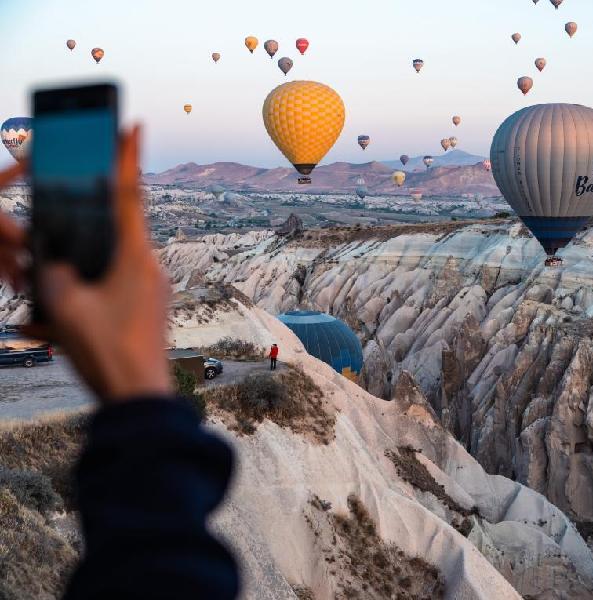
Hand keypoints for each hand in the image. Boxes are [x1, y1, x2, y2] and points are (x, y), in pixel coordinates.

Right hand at [0, 127, 173, 402]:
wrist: (140, 399)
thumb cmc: (106, 352)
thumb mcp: (64, 306)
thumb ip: (53, 272)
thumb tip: (54, 262)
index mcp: (135, 256)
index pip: (128, 194)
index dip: (127, 157)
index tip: (134, 124)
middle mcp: (149, 266)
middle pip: (112, 233)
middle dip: (83, 236)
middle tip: (63, 254)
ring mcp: (152, 289)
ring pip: (107, 267)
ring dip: (78, 279)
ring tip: (50, 311)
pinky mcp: (148, 310)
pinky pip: (112, 293)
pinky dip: (85, 302)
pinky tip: (56, 328)